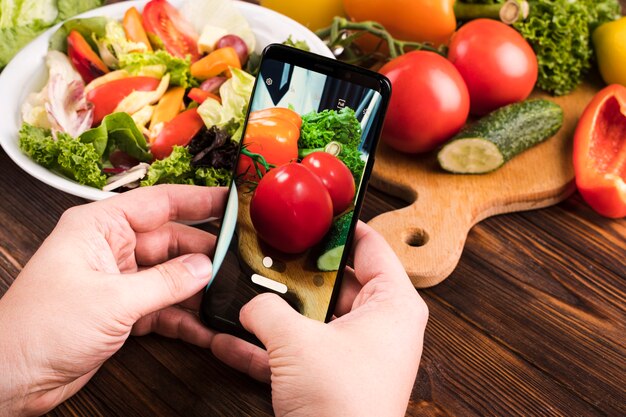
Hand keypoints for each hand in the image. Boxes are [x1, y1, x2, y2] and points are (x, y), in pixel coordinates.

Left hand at [0, 185, 225, 415]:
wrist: (12, 378)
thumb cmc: (40, 328)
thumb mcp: (112, 300)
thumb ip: (166, 282)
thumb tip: (205, 268)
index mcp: (100, 227)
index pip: (159, 203)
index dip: (199, 201)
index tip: (232, 201)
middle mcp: (112, 249)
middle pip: (172, 242)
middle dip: (205, 254)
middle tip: (239, 262)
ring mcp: (120, 281)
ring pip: (172, 276)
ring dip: (198, 289)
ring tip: (229, 296)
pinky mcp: (123, 311)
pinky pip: (164, 307)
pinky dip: (185, 318)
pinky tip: (207, 327)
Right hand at [211, 223, 428, 416]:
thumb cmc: (342, 405)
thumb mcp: (295, 342)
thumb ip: (267, 310)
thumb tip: (248, 303)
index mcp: (392, 305)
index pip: (371, 246)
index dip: (341, 225)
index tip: (316, 210)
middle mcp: (379, 327)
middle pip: (334, 283)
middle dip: (295, 273)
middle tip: (269, 252)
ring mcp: (355, 356)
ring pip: (311, 320)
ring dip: (274, 313)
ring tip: (242, 293)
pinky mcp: (332, 382)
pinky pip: (297, 355)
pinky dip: (266, 349)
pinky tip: (229, 340)